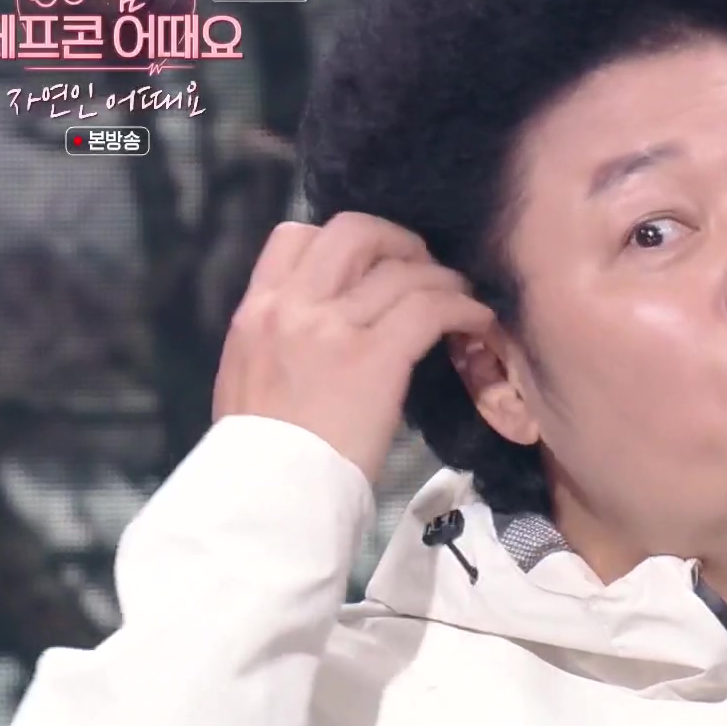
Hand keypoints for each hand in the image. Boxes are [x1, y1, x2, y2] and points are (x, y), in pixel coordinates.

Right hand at [212, 212, 494, 482]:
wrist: (271, 495)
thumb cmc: (263, 452)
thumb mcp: (249, 373)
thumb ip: (281, 334)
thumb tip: (325, 319)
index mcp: (256, 309)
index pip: (296, 235)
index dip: (343, 240)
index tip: (372, 264)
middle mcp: (292, 306)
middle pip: (354, 230)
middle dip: (398, 241)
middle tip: (421, 269)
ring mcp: (333, 328)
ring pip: (403, 268)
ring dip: (441, 277)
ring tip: (459, 296)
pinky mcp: (375, 357)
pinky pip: (431, 308)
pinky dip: (464, 306)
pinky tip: (477, 320)